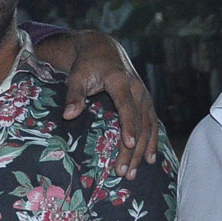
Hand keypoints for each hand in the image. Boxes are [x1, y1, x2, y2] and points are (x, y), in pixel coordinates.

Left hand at [57, 29, 159, 177]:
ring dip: (144, 150)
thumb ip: (74, 95)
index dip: (128, 126)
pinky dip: (152, 141)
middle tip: (125, 172)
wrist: (103, 48)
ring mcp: (144, 95)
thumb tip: (69, 115)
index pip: (126, 106)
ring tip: (135, 172)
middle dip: (133, 149)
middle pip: (139, 122)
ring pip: (149, 125)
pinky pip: (153, 123)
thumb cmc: (87, 63)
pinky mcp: (145, 101)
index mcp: (120, 80)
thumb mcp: (77, 75)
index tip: (127, 145)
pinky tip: (151, 159)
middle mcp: (137, 88)